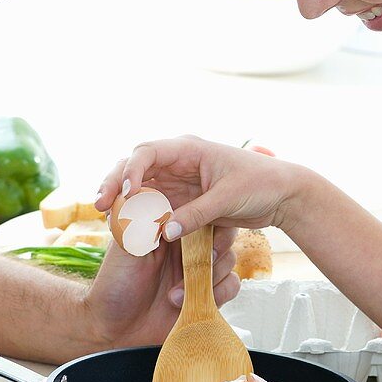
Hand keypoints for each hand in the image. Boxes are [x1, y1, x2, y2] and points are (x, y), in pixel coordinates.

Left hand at [83, 223, 238, 348]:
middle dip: (215, 249)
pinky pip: (230, 285)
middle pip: (219, 235)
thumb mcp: (125, 248)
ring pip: (227, 260)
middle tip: (196, 264)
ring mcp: (198, 270)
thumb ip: (142, 221)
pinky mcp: (207, 293)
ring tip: (175, 295)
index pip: (197, 214)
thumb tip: (155, 196)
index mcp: (168, 230)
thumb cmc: (113, 287)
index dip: (204, 218)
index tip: (201, 230)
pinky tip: (187, 304)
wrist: (116, 331)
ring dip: (209, 277)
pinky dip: (217, 294)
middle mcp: (186, 248)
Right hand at [93, 136, 305, 237]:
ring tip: (104, 216)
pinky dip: (138, 213)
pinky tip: (126, 227)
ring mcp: (177, 181)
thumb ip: (197, 214)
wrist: (282, 194)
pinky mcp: (181, 200)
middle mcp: (177, 162)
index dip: (132, 170)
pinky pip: (152, 204)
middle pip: (135, 167)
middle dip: (115, 183)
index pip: (148, 152)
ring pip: (139, 186)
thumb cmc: (261, 184)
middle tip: (99, 205)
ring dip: (121, 199)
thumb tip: (165, 232)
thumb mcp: (229, 198)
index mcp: (188, 149)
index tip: (127, 193)